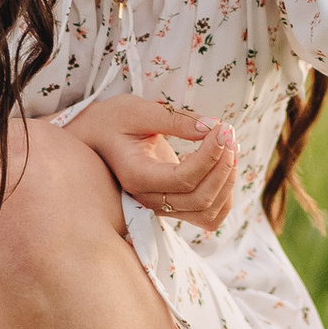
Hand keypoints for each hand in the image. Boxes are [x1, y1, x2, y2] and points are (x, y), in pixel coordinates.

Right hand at [60, 93, 238, 231]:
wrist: (96, 137)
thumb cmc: (113, 120)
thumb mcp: (139, 111)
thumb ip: (175, 120)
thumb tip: (212, 127)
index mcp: (137, 176)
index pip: (184, 178)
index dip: (210, 155)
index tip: (222, 128)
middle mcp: (148, 198)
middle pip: (199, 198)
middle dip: (223, 166)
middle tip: (228, 133)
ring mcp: (161, 206)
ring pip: (207, 211)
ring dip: (227, 182)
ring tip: (231, 147)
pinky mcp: (172, 205)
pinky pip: (207, 217)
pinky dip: (224, 198)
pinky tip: (225, 167)